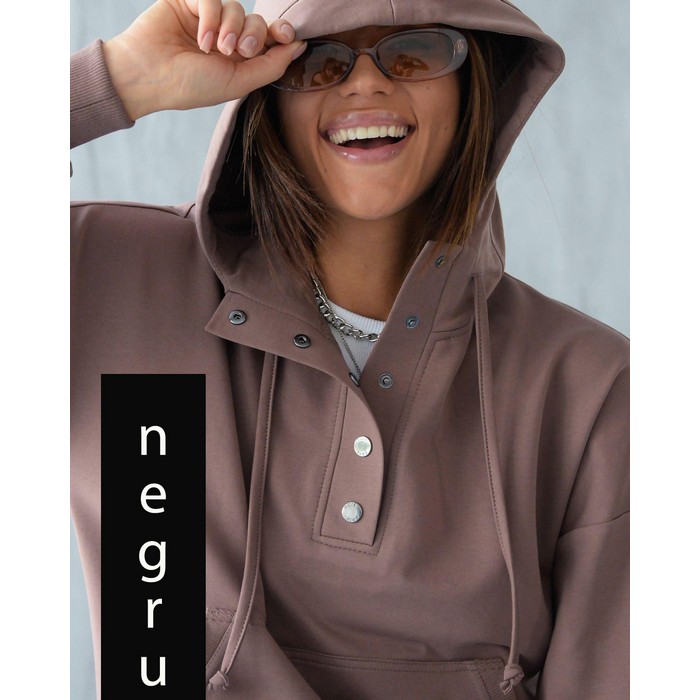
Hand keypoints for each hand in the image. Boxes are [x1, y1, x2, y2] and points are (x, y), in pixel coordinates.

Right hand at [102, 0, 305, 119]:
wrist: (149, 76)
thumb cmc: (191, 86)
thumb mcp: (239, 83)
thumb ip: (271, 65)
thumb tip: (300, 46)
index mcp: (239, 59)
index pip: (270, 38)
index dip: (282, 33)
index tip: (287, 36)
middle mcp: (225, 36)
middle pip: (257, 21)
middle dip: (254, 35)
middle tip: (241, 50)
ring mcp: (207, 18)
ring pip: (236, 7)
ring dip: (230, 27)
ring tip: (214, 49)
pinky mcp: (188, 1)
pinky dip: (211, 17)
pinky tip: (201, 39)